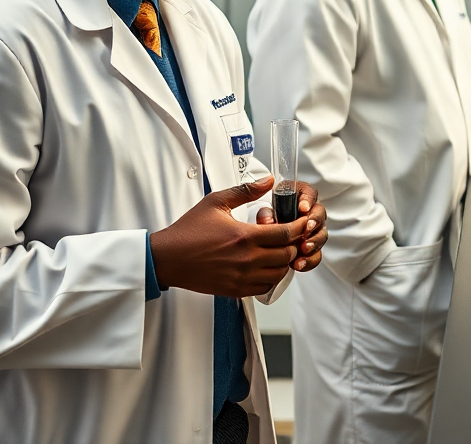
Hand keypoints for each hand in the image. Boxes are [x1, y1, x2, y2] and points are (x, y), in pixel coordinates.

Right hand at [150, 176, 305, 296]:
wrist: (168, 258)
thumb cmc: (189, 230)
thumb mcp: (217, 202)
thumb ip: (246, 190)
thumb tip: (269, 181)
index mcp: (244, 236)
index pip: (286, 234)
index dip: (299, 228)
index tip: (303, 222)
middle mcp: (246, 259)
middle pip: (286, 256)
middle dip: (294, 244)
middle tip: (293, 236)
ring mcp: (241, 277)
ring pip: (278, 274)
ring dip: (284, 262)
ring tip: (280, 250)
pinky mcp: (234, 290)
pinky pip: (264, 288)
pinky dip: (271, 277)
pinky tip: (266, 265)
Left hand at [256, 181, 326, 272]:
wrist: (263, 241)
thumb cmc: (266, 220)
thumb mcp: (263, 213)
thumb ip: (265, 213)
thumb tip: (268, 221)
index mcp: (299, 198)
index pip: (309, 193)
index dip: (308, 200)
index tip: (303, 208)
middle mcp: (309, 214)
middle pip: (319, 214)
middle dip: (314, 222)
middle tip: (306, 228)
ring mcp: (312, 231)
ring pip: (321, 235)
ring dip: (314, 242)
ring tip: (304, 249)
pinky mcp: (310, 248)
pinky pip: (316, 254)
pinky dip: (309, 260)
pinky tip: (300, 263)